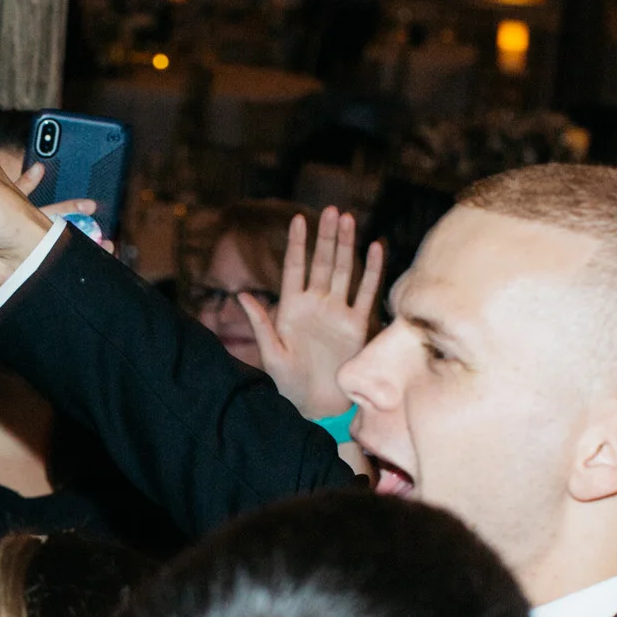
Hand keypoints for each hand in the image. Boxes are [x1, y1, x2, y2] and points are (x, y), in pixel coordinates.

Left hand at [244, 208, 384, 419]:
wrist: (318, 406)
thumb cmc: (289, 384)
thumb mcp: (271, 354)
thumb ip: (260, 323)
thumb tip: (241, 296)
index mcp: (291, 308)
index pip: (295, 268)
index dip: (298, 244)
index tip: (298, 218)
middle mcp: (315, 304)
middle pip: (321, 262)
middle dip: (326, 236)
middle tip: (332, 210)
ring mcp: (337, 312)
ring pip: (343, 271)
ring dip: (346, 246)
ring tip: (349, 219)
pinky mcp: (357, 324)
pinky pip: (366, 292)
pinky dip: (371, 271)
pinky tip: (375, 248)